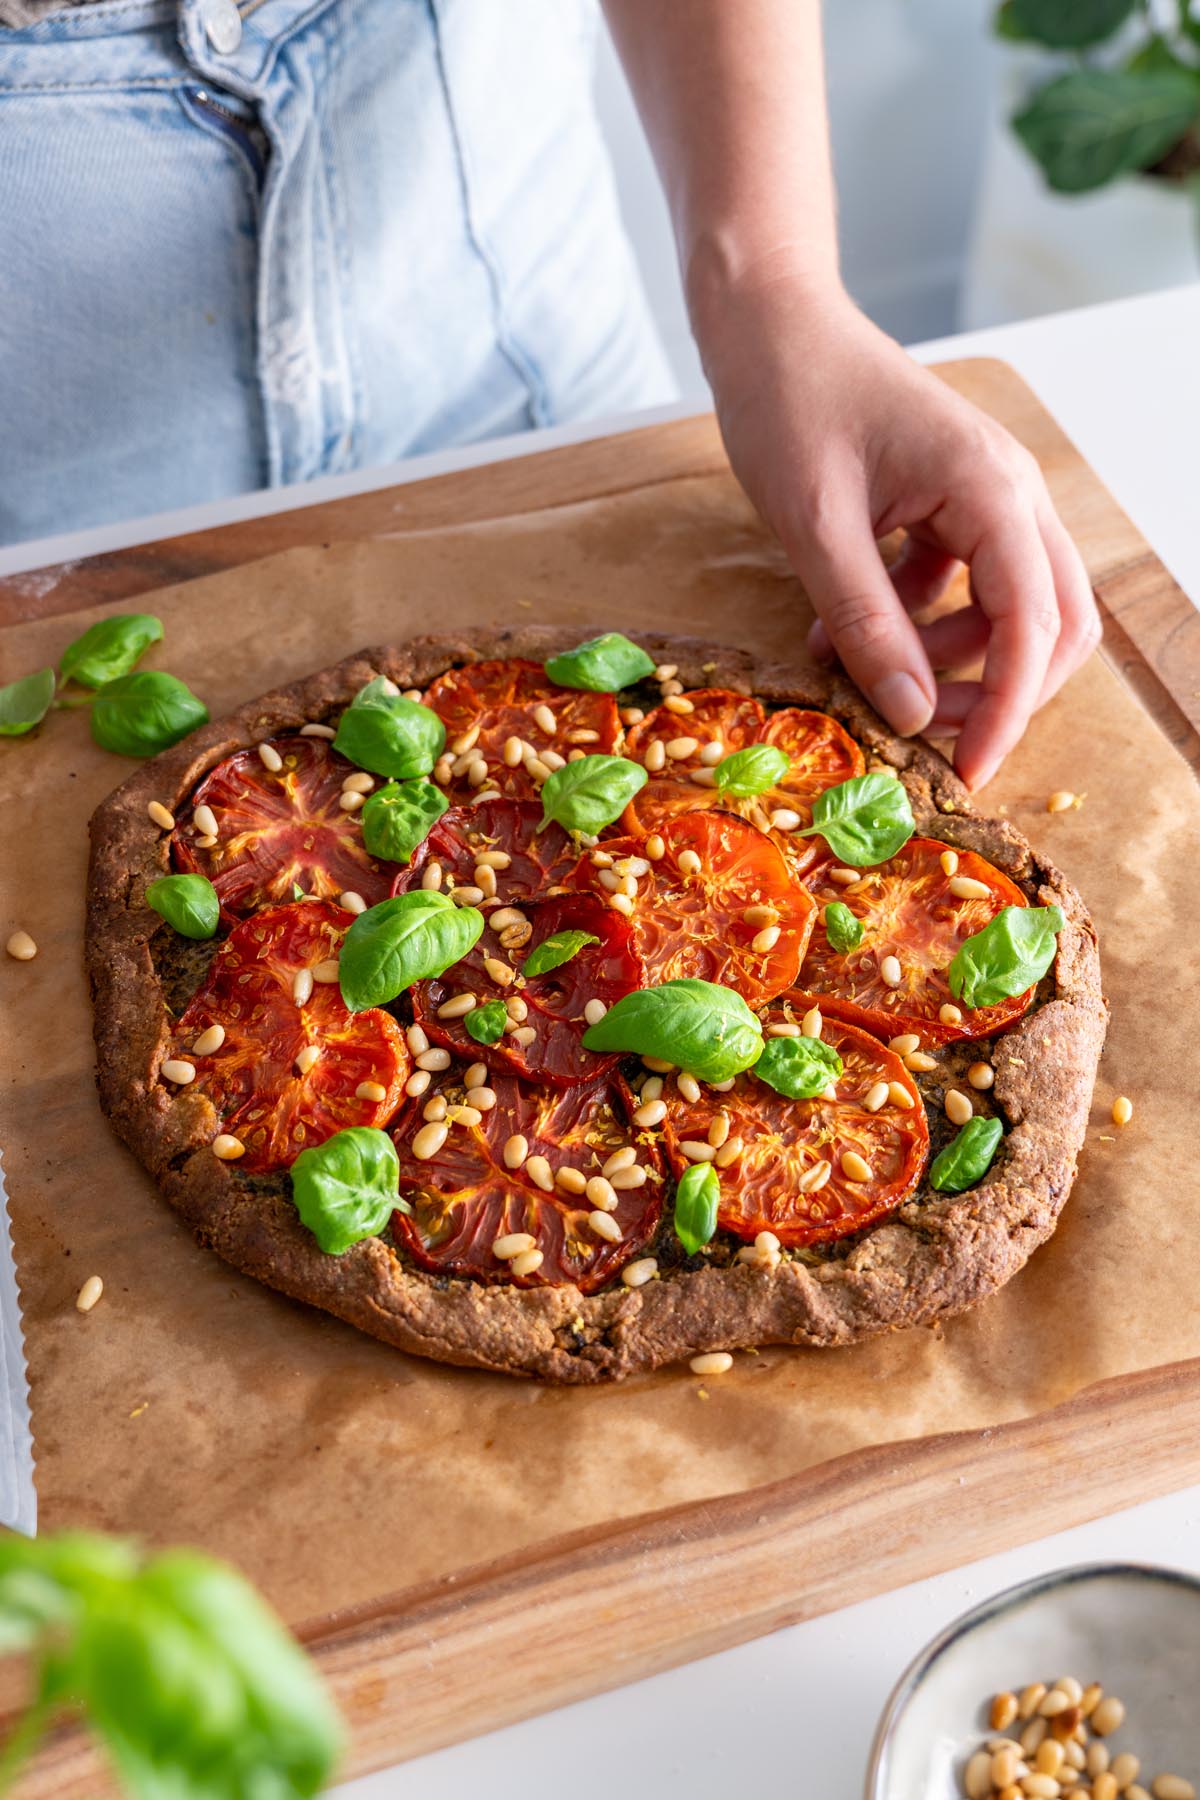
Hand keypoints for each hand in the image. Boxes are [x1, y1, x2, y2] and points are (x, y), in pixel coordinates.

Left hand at [697, 271, 1100, 789]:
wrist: (769, 322)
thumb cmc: (789, 402)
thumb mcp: (815, 528)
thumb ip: (867, 624)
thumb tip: (913, 714)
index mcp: (991, 490)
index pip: (1034, 624)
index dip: (1008, 709)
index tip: (966, 772)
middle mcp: (1011, 493)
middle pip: (1052, 622)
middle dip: (999, 692)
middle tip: (926, 738)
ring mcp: (986, 496)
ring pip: (1011, 609)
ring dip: (950, 660)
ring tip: (856, 670)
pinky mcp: (952, 504)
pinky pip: (962, 586)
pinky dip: (916, 623)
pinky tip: (840, 631)